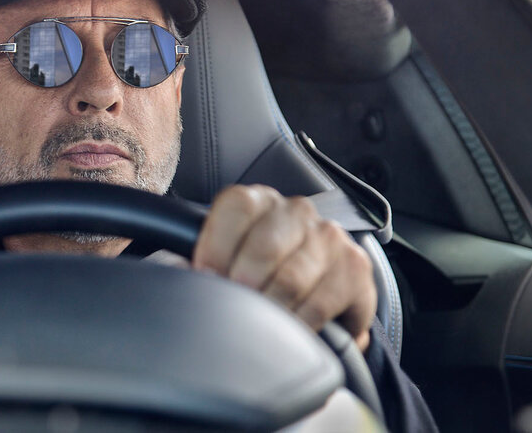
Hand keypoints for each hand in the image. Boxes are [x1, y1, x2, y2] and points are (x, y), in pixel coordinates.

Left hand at [192, 185, 375, 350]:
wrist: (316, 289)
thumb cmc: (260, 275)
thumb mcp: (227, 259)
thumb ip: (204, 259)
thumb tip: (177, 274)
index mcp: (257, 201)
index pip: (236, 207)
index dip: (216, 246)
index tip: (205, 277)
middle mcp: (295, 211)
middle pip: (263, 246)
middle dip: (243, 285)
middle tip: (235, 307)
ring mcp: (328, 237)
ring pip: (291, 277)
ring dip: (270, 309)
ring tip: (260, 324)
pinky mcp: (354, 267)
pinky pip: (320, 302)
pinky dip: (300, 323)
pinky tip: (290, 330)